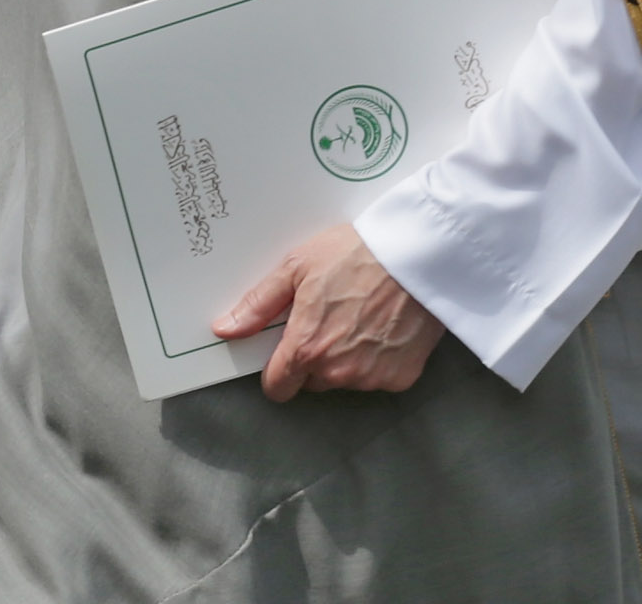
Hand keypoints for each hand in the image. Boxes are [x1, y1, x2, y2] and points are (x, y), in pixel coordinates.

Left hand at [212, 222, 442, 401]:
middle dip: (312, 359)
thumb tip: (224, 329)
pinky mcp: (402, 377)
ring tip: (357, 317)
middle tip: (326, 319)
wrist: (416, 254)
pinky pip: (377, 378)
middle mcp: (338, 372)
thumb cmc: (353, 254)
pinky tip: (381, 327)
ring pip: (344, 380)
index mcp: (306, 349)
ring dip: (344, 359)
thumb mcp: (295, 268)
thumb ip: (258, 305)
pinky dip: (376, 360)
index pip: (278, 388)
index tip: (283, 354)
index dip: (277, 372)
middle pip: (311, 382)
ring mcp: (372, 378)